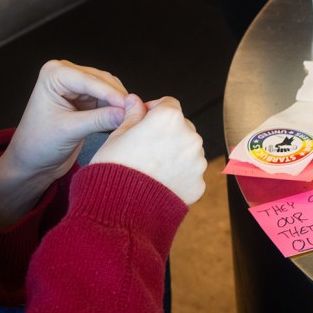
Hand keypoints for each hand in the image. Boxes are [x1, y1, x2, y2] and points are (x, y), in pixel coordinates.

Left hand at [0, 60, 128, 225]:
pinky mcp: (86, 98)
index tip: (129, 106)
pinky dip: (117, 109)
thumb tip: (126, 113)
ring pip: (109, 89)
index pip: (89, 80)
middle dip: (118, 98)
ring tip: (131, 118)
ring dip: (120, 103)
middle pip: (102, 81)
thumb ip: (99, 120)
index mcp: (54, 74)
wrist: (32, 162)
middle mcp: (65, 74)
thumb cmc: (38, 145)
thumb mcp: (69, 131)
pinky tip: (124, 119)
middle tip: (134, 114)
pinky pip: (109, 99)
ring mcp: (77, 86)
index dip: (111, 94)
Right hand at [91, 95, 207, 204]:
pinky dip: (179, 176)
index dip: (154, 110)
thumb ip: (133, 115)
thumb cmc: (114, 171)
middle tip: (146, 148)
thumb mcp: (117, 136)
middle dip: (167, 133)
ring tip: (152, 168)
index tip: (144, 120)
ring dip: (175, 154)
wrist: (119, 210)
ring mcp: (197, 162)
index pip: (168, 104)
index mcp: (169, 119)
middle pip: (182, 126)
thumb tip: (135, 101)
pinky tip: (160, 183)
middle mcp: (189, 137)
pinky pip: (190, 173)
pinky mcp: (198, 183)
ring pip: (188, 150)